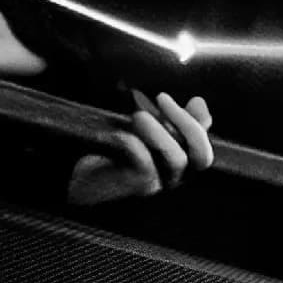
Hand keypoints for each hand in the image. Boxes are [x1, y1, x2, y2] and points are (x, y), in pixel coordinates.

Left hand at [67, 90, 213, 209]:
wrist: (78, 180)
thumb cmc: (112, 153)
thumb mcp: (145, 132)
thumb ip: (174, 121)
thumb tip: (199, 101)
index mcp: (179, 165)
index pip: (204, 149)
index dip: (195, 122)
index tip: (167, 97)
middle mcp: (173, 178)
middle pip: (201, 157)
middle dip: (187, 124)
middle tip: (161, 98)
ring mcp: (157, 184)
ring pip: (177, 158)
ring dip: (160, 131)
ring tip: (137, 115)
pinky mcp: (136, 185)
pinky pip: (145, 163)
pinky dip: (133, 143)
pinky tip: (116, 134)